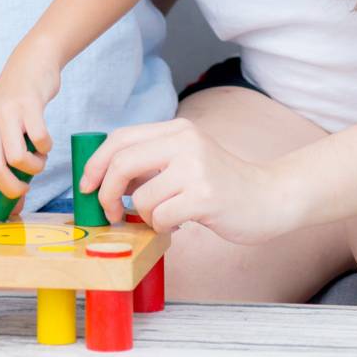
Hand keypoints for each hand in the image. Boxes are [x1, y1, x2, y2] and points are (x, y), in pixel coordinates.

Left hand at [0, 37, 60, 220]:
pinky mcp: (28, 105)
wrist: (30, 63)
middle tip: (25, 188)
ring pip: (16, 157)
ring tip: (38, 160)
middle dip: (12, 188)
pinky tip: (45, 142)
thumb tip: (14, 206)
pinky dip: (46, 148)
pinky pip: (39, 139)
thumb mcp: (1, 131)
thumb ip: (5, 163)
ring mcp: (7, 114)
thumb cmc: (16, 106)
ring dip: (33, 167)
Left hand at [78, 117, 289, 244]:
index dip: (96, 163)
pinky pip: (162, 217)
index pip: (120, 137)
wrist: (270, 198)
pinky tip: (181, 223)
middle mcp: (185, 141)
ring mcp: (196, 167)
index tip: (87, 186)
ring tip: (167, 217)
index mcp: (177, 130)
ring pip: (143, 198)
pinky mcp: (204, 196)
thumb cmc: (222, 185)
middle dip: (107, 193)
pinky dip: (164, 227)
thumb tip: (105, 177)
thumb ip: (151, 163)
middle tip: (111, 213)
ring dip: (146, 217)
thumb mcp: (185, 161)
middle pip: (122, 162)